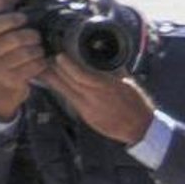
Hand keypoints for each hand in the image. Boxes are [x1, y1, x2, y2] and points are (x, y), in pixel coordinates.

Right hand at [0, 12, 47, 120]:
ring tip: (40, 49)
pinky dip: (41, 62)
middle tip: (37, 36)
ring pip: (26, 53)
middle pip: (14, 39)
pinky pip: (33, 67)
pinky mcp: (12, 81)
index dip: (12, 19)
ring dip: (38, 50)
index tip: (24, 18)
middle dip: (30, 36)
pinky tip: (43, 61)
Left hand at [38, 55, 154, 144]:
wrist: (140, 128)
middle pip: (67, 83)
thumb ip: (114, 71)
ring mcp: (88, 109)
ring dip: (54, 81)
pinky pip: (71, 100)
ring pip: (65, 92)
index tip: (58, 55)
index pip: (80, 75)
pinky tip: (56, 85)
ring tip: (44, 71)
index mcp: (106, 88)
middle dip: (54, 70)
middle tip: (45, 59)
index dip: (66, 65)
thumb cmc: (137, 104)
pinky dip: (63, 91)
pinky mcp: (86, 117)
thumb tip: (104, 57)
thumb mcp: (127, 84)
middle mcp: (94, 98)